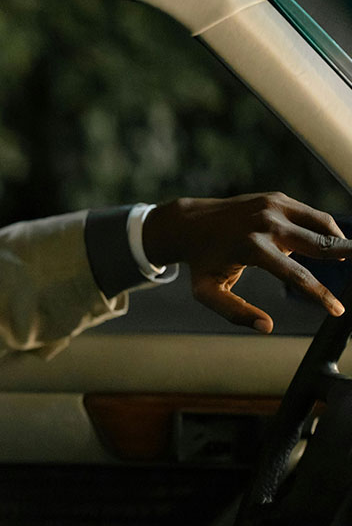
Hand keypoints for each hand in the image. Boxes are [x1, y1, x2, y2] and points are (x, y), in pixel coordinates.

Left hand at [142, 193, 351, 333]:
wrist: (190, 223)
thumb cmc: (201, 262)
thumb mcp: (207, 292)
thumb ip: (235, 312)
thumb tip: (267, 327)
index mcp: (251, 248)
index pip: (297, 275)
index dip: (321, 295)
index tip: (338, 310)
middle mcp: (266, 223)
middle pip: (320, 244)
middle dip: (346, 255)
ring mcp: (273, 206)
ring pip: (322, 224)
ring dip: (339, 241)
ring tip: (348, 258)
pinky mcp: (277, 198)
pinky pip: (311, 215)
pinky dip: (324, 230)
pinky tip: (330, 244)